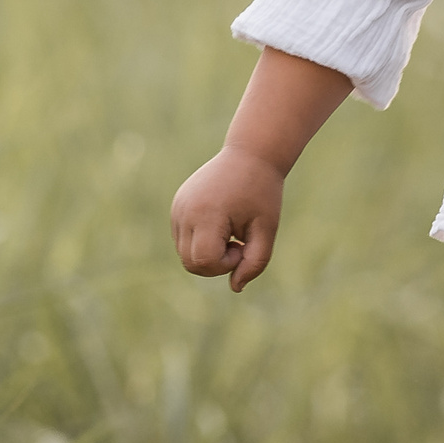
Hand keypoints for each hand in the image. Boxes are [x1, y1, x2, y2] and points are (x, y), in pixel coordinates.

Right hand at [171, 145, 286, 292]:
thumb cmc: (262, 193)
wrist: (250, 155)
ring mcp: (177, 208)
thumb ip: (254, 263)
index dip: (225, 264)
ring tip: (231, 230)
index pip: (203, 262)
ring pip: (185, 254)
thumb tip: (235, 287)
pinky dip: (202, 241)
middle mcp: (184, 212)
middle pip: (190, 263)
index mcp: (206, 214)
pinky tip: (221, 223)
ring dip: (209, 252)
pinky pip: (184, 240)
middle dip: (217, 262)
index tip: (243, 244)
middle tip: (239, 241)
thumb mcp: (266, 230)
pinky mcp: (177, 207)